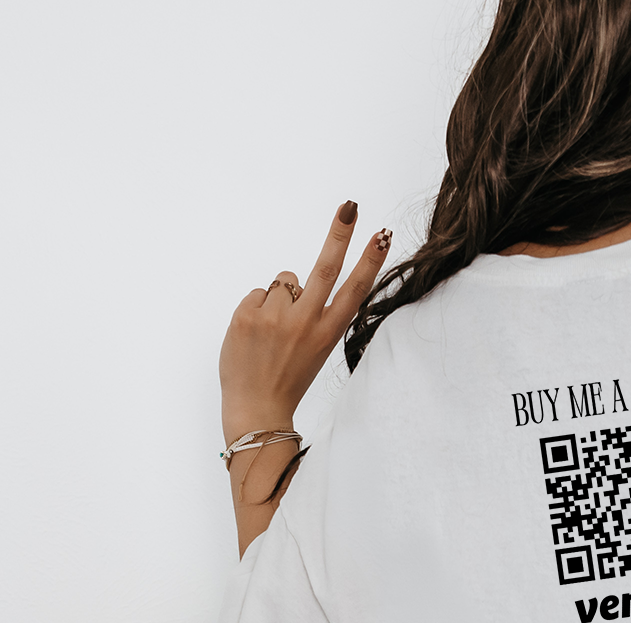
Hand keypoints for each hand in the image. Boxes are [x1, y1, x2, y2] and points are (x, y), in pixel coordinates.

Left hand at [218, 201, 391, 442]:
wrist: (257, 409)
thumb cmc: (286, 379)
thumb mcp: (312, 350)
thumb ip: (310, 314)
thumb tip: (294, 283)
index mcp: (327, 333)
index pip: (354, 290)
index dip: (369, 261)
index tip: (381, 236)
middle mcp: (306, 322)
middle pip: (326, 267)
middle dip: (340, 234)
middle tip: (350, 206)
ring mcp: (276, 317)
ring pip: (283, 282)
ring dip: (279, 299)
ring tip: (273, 332)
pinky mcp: (249, 315)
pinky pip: (257, 293)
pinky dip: (256, 309)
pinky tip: (255, 335)